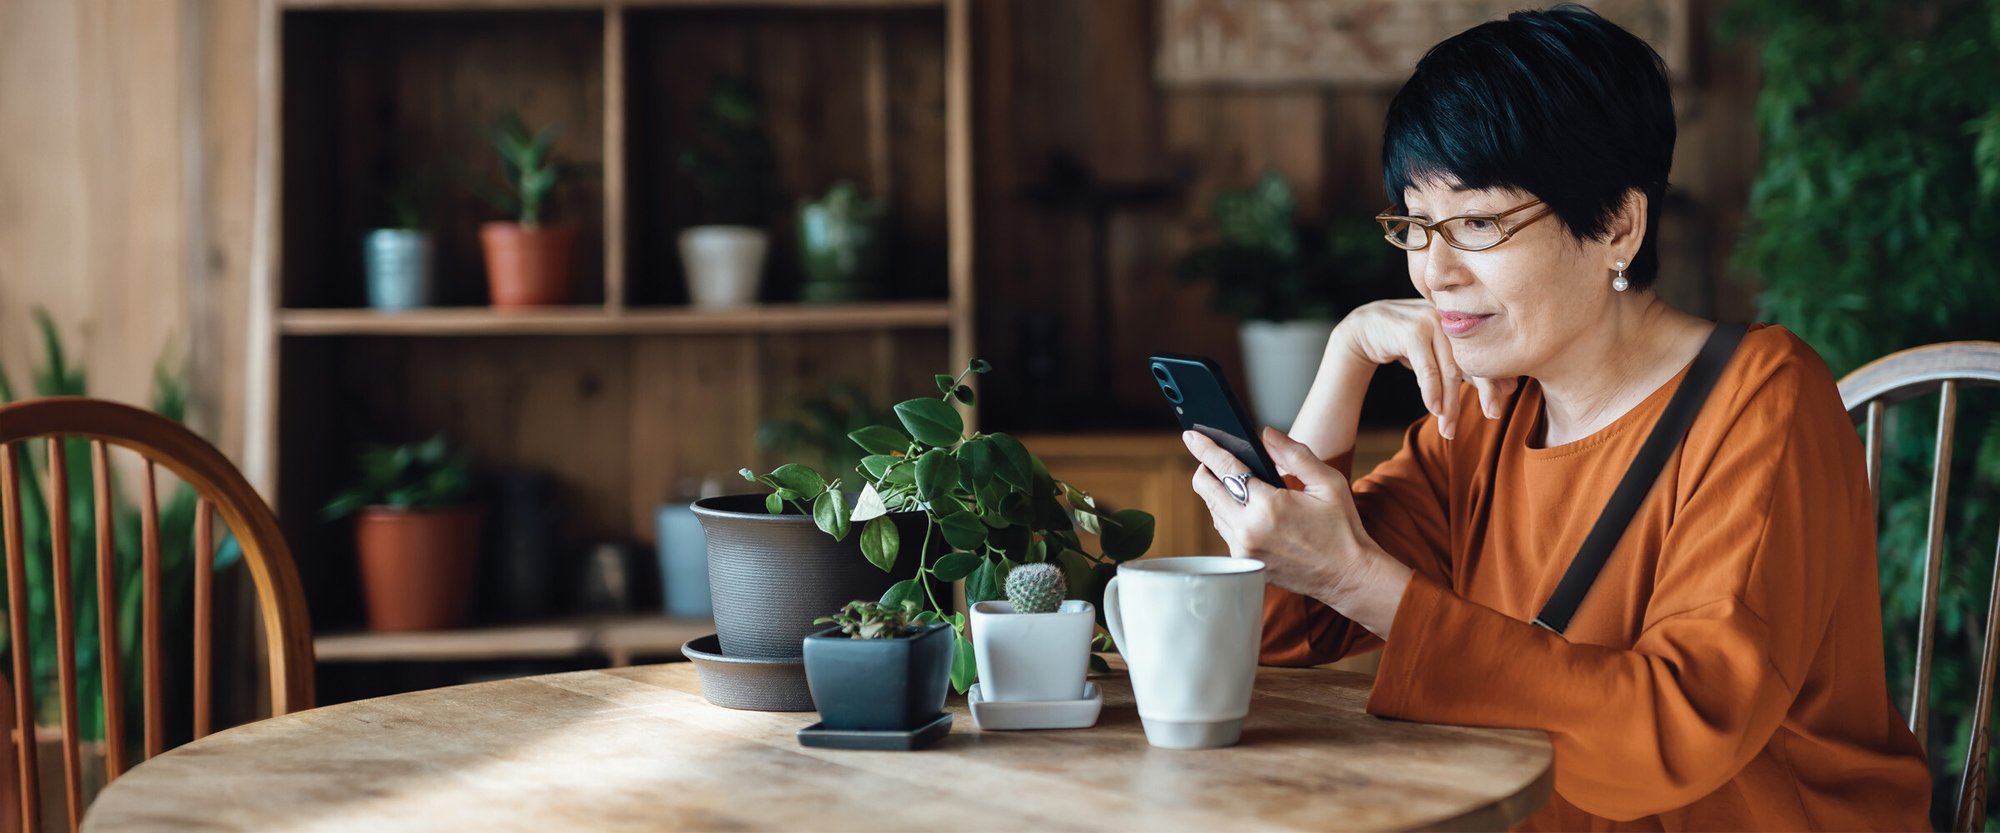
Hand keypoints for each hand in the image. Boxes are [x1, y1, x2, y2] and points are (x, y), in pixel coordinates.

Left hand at [1182, 427, 1412, 636]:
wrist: (1349, 576)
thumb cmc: (1342, 528)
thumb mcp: (1327, 482)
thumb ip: (1294, 454)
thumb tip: (1265, 434)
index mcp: (1269, 506)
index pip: (1225, 468)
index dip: (1205, 449)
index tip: (1191, 435)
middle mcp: (1249, 530)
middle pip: (1207, 490)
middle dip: (1205, 469)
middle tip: (1211, 457)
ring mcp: (1244, 551)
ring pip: (1213, 512)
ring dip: (1217, 493)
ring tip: (1231, 481)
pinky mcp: (1245, 564)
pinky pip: (1225, 532)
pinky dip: (1228, 516)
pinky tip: (1243, 508)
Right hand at [1336, 298, 1518, 439]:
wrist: (1366, 328)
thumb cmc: (1408, 343)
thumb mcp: (1441, 356)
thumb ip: (1468, 367)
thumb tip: (1509, 388)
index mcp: (1463, 322)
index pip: (1485, 355)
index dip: (1494, 381)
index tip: (1499, 406)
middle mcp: (1451, 319)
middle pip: (1473, 361)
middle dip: (1484, 392)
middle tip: (1493, 415)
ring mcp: (1432, 322)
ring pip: (1450, 369)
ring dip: (1451, 402)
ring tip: (1450, 428)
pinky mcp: (1412, 331)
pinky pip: (1426, 367)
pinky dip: (1430, 391)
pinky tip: (1433, 410)